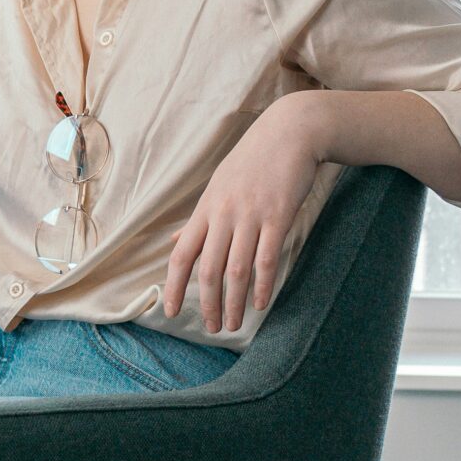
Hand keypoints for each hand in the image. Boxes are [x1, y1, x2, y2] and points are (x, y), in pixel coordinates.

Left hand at [162, 92, 330, 334]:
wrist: (290, 132)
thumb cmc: (253, 161)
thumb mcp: (218, 186)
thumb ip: (197, 220)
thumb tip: (172, 243)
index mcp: (206, 209)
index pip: (182, 254)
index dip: (174, 286)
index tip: (170, 311)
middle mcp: (224, 214)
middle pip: (208, 269)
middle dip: (208, 304)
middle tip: (213, 328)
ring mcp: (251, 215)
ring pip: (237, 269)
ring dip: (234, 302)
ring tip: (235, 324)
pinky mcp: (278, 215)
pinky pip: (267, 258)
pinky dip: (263, 285)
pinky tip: (261, 303)